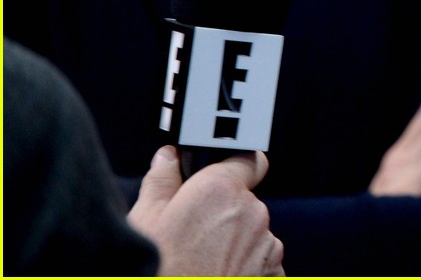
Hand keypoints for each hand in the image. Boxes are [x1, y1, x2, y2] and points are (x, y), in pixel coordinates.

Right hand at [128, 146, 283, 276]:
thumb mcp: (144, 220)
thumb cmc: (156, 267)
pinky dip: (247, 266)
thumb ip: (162, 181)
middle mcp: (251, 211)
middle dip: (225, 212)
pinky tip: (218, 275)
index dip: (235, 166)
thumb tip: (168, 157)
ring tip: (203, 263)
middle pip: (245, 201)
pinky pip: (263, 260)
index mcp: (221, 189)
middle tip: (194, 234)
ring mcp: (265, 243)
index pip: (248, 159)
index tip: (223, 175)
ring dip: (236, 242)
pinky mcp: (272, 271)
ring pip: (253, 232)